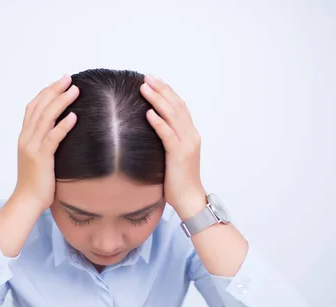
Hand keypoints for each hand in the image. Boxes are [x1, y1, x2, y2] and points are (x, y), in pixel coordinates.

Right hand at [14, 74, 79, 211]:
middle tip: (69, 78)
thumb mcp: (38, 158)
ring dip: (61, 102)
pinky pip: (53, 138)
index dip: (46, 92)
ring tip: (74, 91)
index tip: (60, 82)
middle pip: (40, 107)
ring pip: (46, 118)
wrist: (27, 201)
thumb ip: (44, 143)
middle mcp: (26, 138)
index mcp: (25, 137)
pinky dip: (63, 125)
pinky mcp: (41, 158)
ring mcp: (32, 147)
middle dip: (54, 91)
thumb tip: (59, 132)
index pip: (33, 107)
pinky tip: (74, 116)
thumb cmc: (36, 182)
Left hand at [140, 74, 206, 220]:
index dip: (167, 91)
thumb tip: (152, 128)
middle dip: (161, 89)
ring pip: (172, 116)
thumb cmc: (178, 180)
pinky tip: (148, 113)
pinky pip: (168, 135)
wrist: (189, 199)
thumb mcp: (173, 155)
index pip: (179, 106)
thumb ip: (168, 139)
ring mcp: (186, 145)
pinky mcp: (179, 155)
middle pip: (176, 106)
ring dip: (157, 100)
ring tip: (144, 88)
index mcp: (190, 134)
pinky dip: (158, 122)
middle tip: (146, 77)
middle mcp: (191, 135)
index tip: (153, 80)